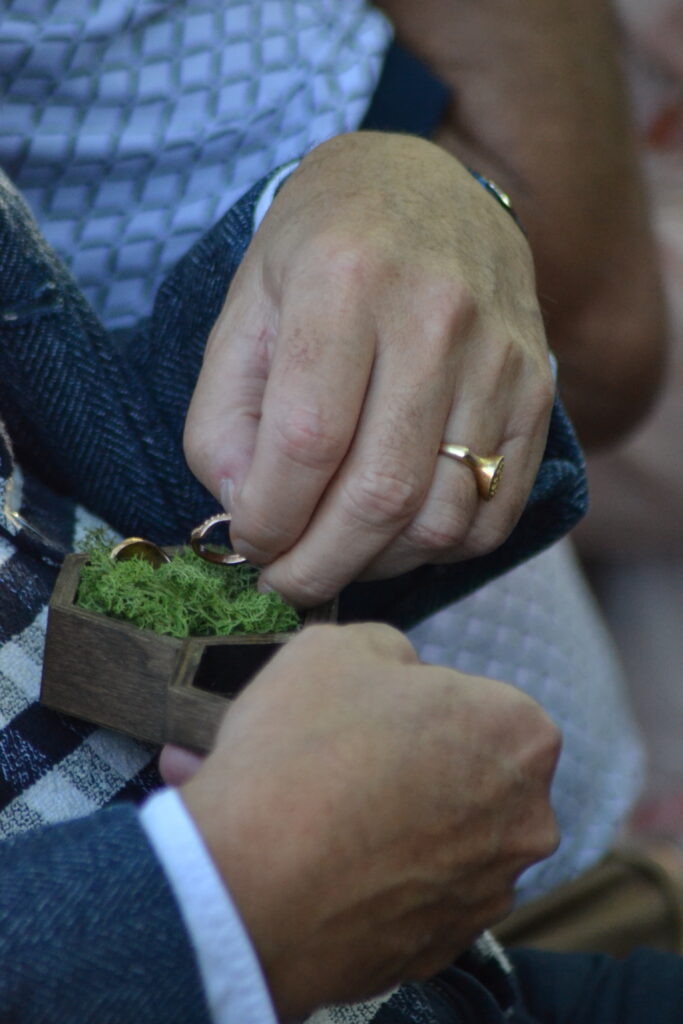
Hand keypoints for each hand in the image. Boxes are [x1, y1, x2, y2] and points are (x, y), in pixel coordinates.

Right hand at [180, 623, 559, 1020]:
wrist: (246, 892)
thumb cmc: (300, 752)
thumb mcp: (334, 649)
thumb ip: (389, 650)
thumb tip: (402, 676)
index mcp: (520, 732)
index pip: (474, 702)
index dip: (413, 704)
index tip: (364, 719)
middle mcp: (527, 819)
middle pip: (467, 773)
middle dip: (415, 767)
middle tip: (343, 767)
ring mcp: (490, 894)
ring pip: (442, 840)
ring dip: (397, 828)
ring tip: (322, 824)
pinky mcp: (446, 952)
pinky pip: (415, 899)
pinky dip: (379, 885)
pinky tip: (323, 872)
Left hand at [184, 132, 552, 605]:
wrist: (424, 189)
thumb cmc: (319, 254)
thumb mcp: (244, 312)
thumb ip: (222, 419)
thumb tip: (247, 517)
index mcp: (345, 279)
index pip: (306, 440)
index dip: (269, 518)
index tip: (250, 544)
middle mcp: (435, 314)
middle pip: (380, 492)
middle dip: (318, 565)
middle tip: (285, 582)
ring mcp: (499, 356)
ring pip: (442, 516)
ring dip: (377, 564)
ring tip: (338, 554)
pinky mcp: (537, 389)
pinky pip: (496, 511)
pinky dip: (440, 550)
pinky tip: (396, 536)